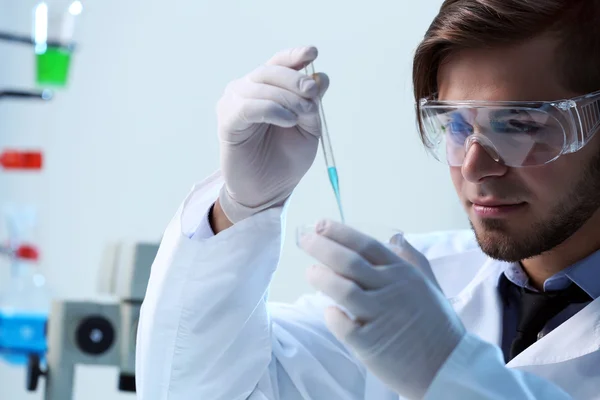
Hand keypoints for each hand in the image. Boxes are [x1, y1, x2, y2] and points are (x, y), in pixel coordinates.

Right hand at [216, 46, 328, 222]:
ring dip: (287, 98)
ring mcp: (233, 103)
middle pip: (270, 71)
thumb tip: (320, 77)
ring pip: (261, 86)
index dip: (294, 55)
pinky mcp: (227, 121)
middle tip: (312, 93)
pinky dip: (272, 110)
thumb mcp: (309, 129)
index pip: (279, 64)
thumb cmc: (286, 159)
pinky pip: (249, 106)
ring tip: (300, 116)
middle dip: (295, 79)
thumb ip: (312, 104)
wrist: (267, 190)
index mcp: (267, 89)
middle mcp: (246, 90)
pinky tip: (288, 120)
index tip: (313, 53)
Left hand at [298, 220, 465, 399]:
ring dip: (322, 278)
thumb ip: (411, 259)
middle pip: (350, 262)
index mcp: (403, 274)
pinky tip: (329, 311)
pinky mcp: (370, 343)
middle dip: (322, 247)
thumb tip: (396, 236)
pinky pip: (342, 325)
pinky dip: (332, 316)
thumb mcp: (429, 285)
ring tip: (311, 273)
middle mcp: (391, 290)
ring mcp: (381, 316)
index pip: (366, 245)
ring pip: (343, 290)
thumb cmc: (436, 324)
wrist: (447, 367)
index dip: (340, 232)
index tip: (320, 224)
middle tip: (304, 240)